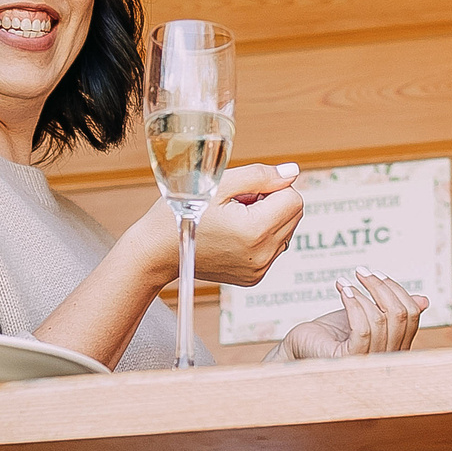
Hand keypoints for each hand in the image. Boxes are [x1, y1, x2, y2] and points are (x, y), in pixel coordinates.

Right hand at [119, 164, 302, 287]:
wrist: (157, 251)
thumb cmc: (181, 214)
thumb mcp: (219, 184)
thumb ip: (260, 175)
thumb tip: (292, 172)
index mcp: (255, 231)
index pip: (294, 198)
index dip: (272, 187)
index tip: (246, 191)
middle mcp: (262, 255)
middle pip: (294, 215)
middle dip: (272, 202)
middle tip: (238, 203)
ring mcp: (259, 269)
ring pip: (286, 231)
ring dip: (268, 219)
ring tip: (234, 219)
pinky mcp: (254, 277)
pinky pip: (273, 247)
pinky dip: (260, 236)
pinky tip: (233, 234)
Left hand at [275, 271, 428, 360]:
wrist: (301, 346)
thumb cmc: (332, 332)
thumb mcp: (367, 315)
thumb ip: (392, 310)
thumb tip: (424, 300)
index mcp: (397, 347)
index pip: (412, 315)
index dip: (397, 290)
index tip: (376, 274)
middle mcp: (388, 358)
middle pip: (400, 315)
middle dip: (381, 287)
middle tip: (361, 271)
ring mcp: (370, 362)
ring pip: (381, 319)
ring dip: (363, 293)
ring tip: (345, 281)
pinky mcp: (350, 361)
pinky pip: (362, 329)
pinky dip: (354, 304)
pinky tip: (343, 290)